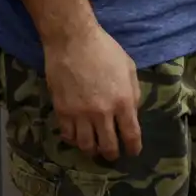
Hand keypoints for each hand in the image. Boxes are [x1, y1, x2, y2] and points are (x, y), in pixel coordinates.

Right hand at [43, 24, 141, 160]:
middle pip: (108, 146)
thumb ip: (133, 93)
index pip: (131, 135)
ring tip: (94, 149)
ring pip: (86, 145)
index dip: (133, 147)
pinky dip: (73, 140)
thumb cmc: (105, 50)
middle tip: (113, 155)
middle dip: (112, 154)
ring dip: (92, 150)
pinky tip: (77, 137)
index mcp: (123, 101)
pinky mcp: (62, 110)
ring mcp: (80, 114)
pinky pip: (68, 135)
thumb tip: (132, 113)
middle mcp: (102, 112)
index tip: (133, 152)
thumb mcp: (129, 68)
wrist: (72, 40)